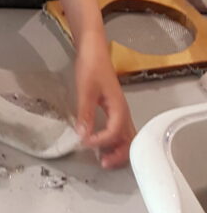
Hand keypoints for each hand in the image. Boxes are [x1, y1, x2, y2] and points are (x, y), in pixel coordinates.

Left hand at [74, 33, 135, 168]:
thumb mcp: (85, 90)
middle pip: (129, 140)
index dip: (101, 142)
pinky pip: (119, 131)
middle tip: (103, 164)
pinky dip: (113, 141)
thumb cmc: (91, 66)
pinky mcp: (113, 109)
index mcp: (119, 108)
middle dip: (119, 155)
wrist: (93, 48)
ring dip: (117, 150)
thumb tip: (82, 136)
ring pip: (126, 137)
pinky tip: (100, 144)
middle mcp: (123, 112)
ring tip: (103, 159)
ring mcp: (119, 111)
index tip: (84, 143)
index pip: (115, 133)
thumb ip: (85, 113)